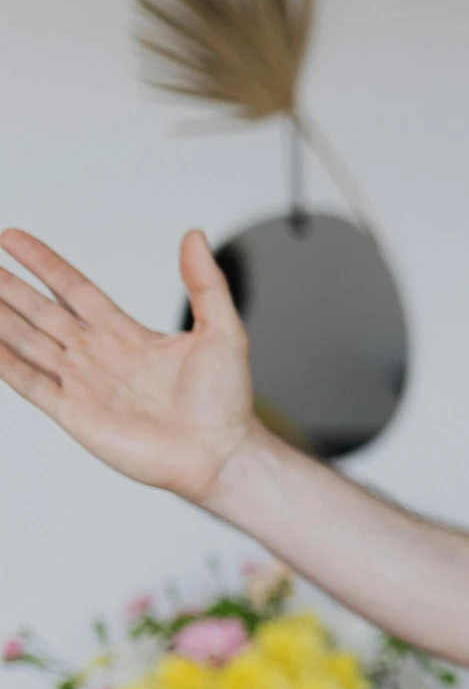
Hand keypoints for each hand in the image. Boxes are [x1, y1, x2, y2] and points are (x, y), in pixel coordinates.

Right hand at [0, 229, 261, 502]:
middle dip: (9, 287)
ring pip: (27, 341)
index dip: (44, 264)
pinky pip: (28, 382)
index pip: (74, 289)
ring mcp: (82, 384)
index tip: (12, 238)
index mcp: (127, 334)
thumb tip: (193, 236)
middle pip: (41, 312)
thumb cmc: (226, 400)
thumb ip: (205, 284)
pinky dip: (5, 362)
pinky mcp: (73, 413)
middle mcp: (98, 355)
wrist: (220, 452)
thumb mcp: (223, 331)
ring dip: (0, 318)